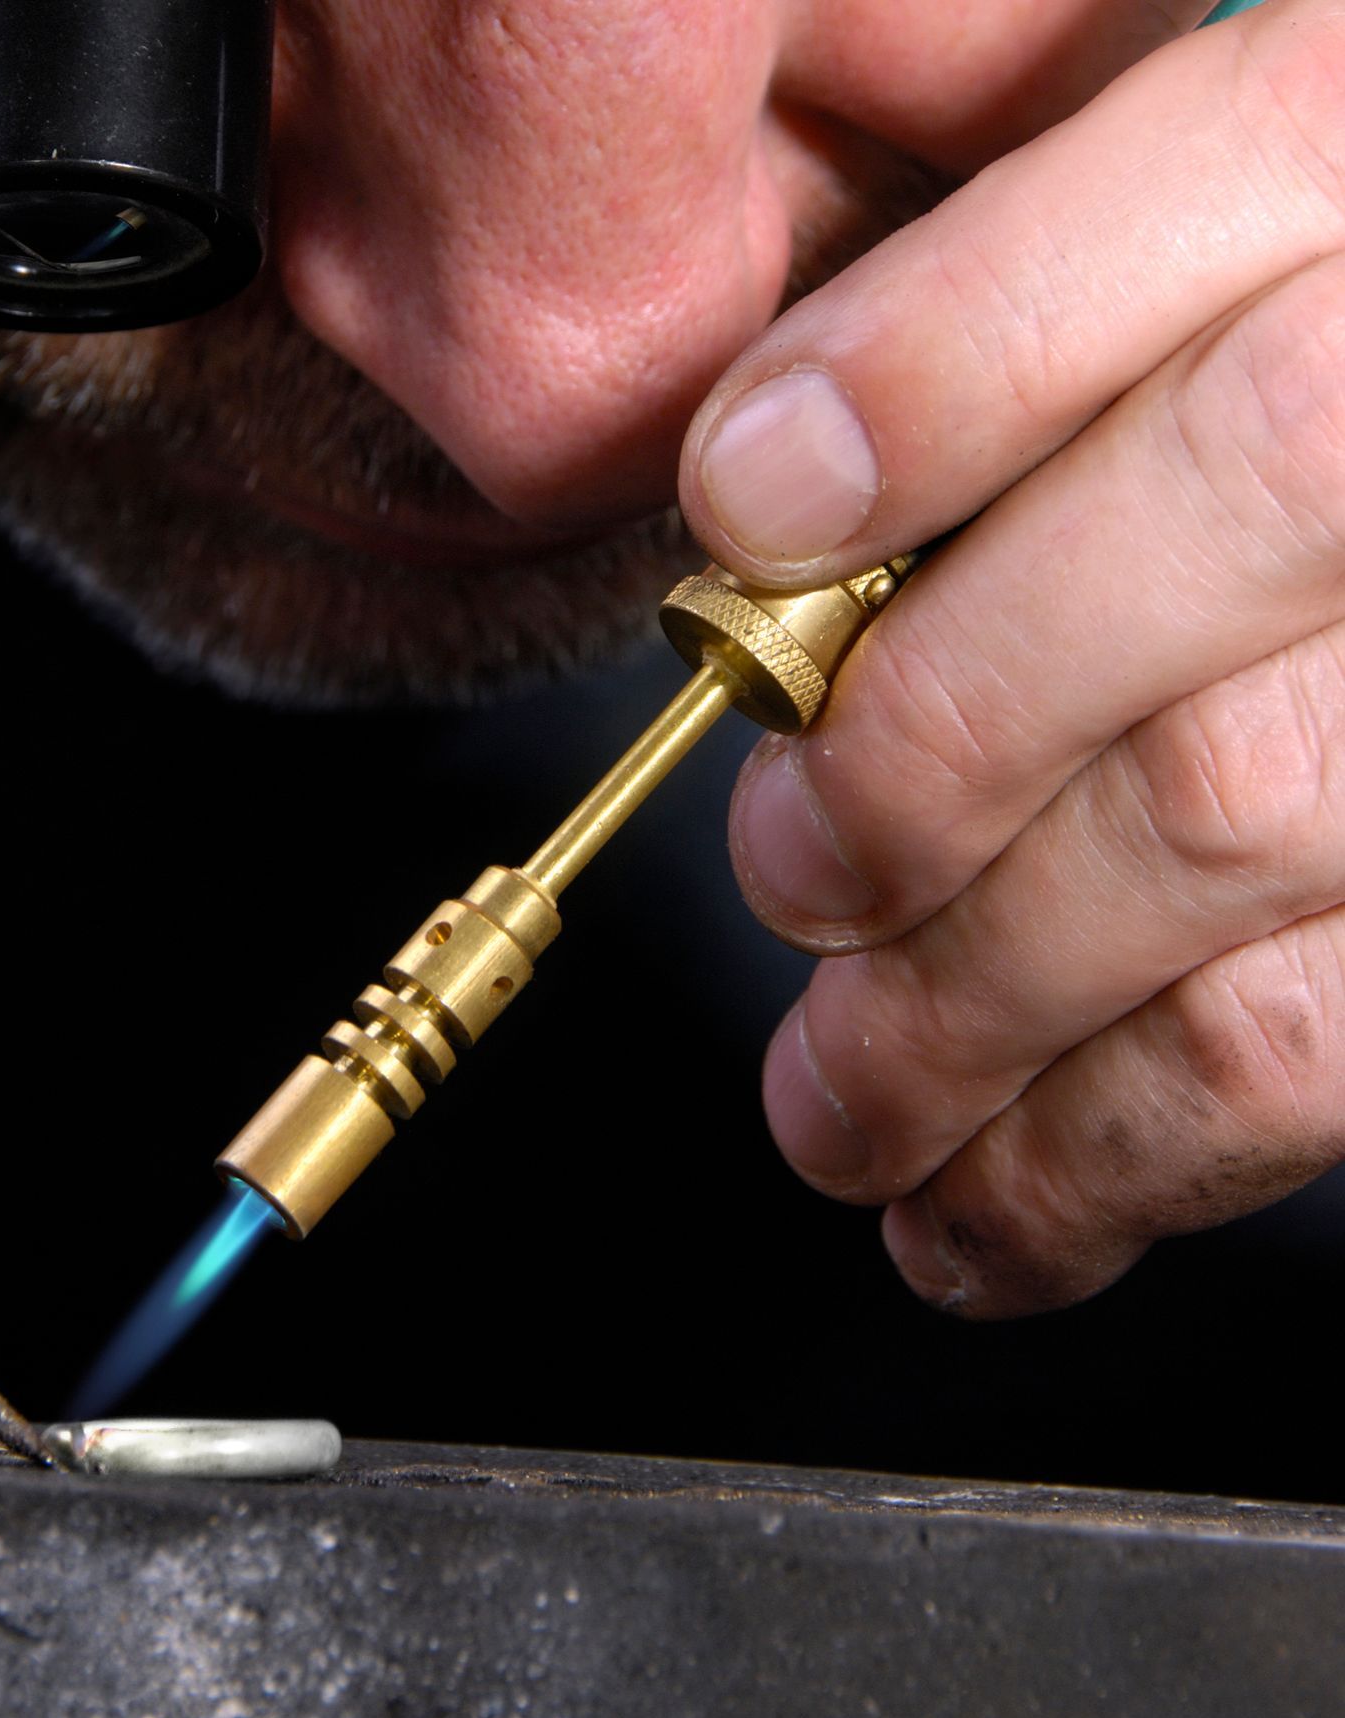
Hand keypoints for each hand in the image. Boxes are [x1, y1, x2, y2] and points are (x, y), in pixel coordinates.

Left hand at [677, 0, 1344, 1317]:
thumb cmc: (1288, 358)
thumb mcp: (1178, 256)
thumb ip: (996, 344)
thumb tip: (768, 499)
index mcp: (1344, 190)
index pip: (1118, 265)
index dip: (909, 396)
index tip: (743, 511)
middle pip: (1146, 601)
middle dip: (911, 787)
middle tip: (790, 877)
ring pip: (1212, 856)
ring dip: (964, 1026)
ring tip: (835, 1117)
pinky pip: (1302, 1051)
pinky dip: (1100, 1164)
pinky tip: (976, 1214)